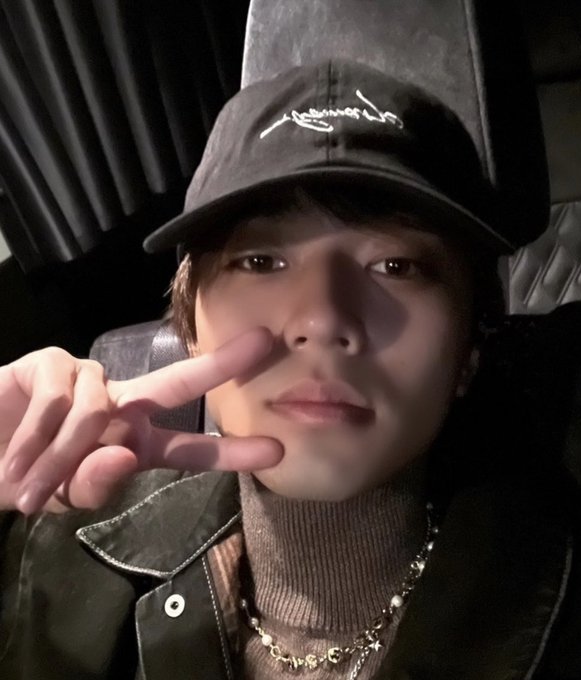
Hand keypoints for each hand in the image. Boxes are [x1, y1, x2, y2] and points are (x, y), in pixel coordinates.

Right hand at [0, 327, 282, 514]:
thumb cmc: (28, 473)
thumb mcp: (64, 494)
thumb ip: (94, 485)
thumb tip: (124, 457)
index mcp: (135, 442)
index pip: (190, 449)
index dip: (230, 450)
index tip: (275, 449)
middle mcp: (123, 404)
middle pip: (177, 382)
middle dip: (219, 364)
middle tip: (265, 343)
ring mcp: (90, 379)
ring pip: (99, 408)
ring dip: (61, 453)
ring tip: (29, 484)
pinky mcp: (53, 362)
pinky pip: (59, 396)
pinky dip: (38, 432)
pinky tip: (18, 447)